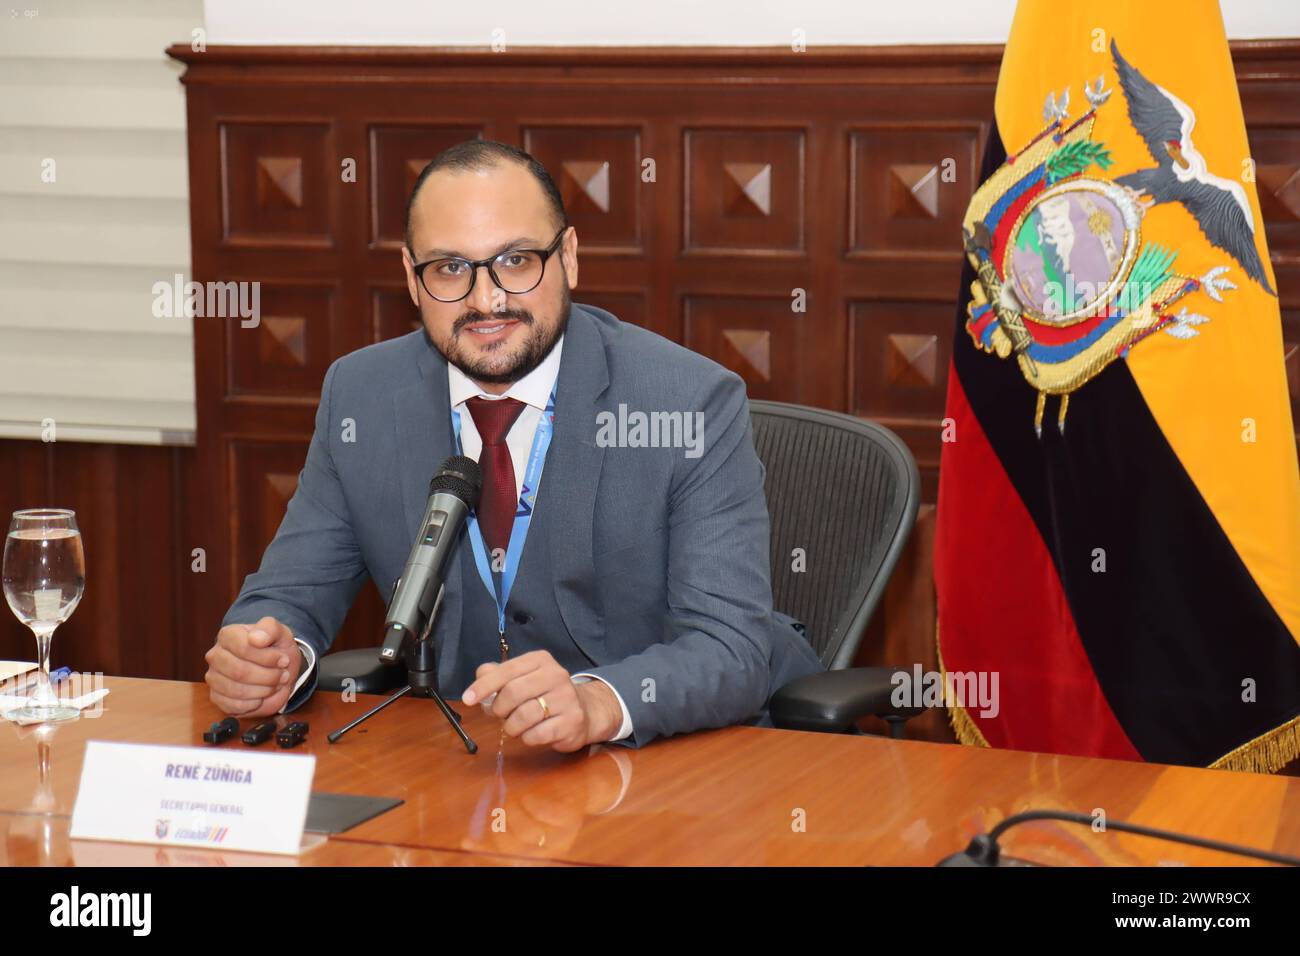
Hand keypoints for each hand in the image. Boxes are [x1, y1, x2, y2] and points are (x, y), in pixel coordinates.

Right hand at [204, 616, 302, 718]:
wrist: (277, 668)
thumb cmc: (276, 648)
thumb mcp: (281, 633)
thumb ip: (270, 629)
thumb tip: (256, 638)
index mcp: (228, 635)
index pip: (243, 648)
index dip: (267, 657)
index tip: (283, 660)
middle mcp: (215, 655)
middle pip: (239, 671)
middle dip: (268, 676)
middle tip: (283, 675)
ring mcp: (214, 677)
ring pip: (237, 690)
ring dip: (264, 690)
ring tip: (275, 684)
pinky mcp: (217, 697)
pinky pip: (235, 705)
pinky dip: (255, 703)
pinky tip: (262, 695)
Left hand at [462, 650, 621, 751]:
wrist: (585, 711)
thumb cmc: (545, 694)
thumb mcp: (523, 678)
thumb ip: (498, 675)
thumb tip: (480, 676)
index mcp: (541, 660)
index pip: (506, 670)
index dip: (484, 686)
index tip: (468, 699)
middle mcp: (556, 675)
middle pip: (513, 693)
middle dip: (499, 709)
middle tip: (500, 715)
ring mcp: (566, 698)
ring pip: (523, 716)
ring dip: (512, 726)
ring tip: (516, 726)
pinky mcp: (571, 722)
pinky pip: (536, 734)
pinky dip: (527, 738)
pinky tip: (532, 733)